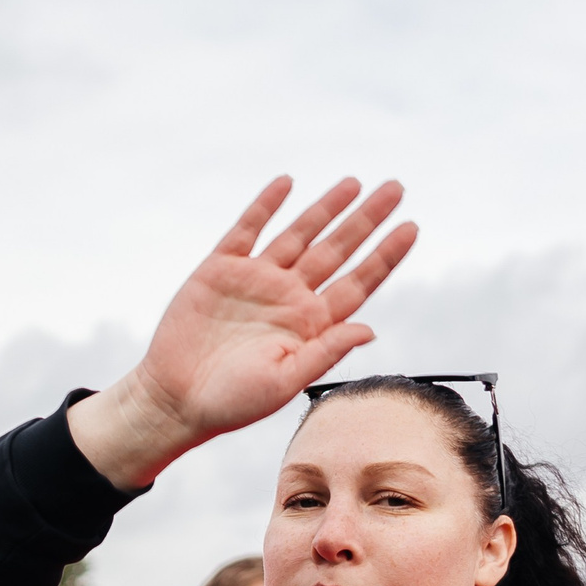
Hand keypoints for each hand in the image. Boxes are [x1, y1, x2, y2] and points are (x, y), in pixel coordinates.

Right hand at [67, 177, 418, 490]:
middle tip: (396, 189)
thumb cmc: (232, 402)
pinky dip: (266, 205)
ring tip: (354, 183)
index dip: (385, 255)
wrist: (175, 399)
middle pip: (337, 249)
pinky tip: (287, 184)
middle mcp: (289, 296)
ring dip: (326, 207)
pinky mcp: (220, 269)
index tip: (411, 228)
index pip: (357, 282)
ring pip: (299, 233)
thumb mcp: (284, 381)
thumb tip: (370, 330)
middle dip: (366, 219)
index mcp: (310, 324)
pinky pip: (247, 228)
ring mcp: (256, 280)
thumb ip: (325, 352)